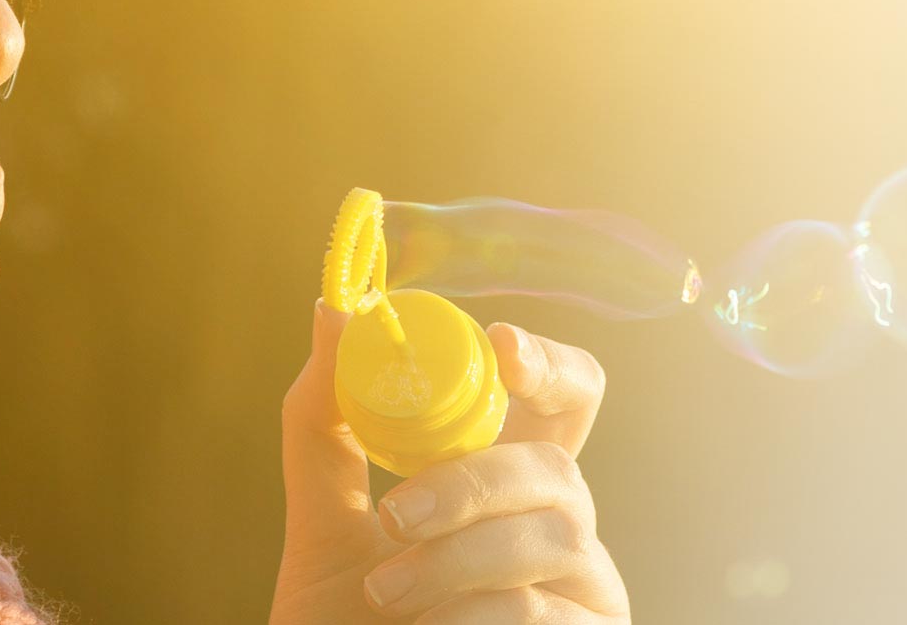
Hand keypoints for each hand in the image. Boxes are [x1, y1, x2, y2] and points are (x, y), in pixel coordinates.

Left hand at [273, 300, 630, 622]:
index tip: (497, 346)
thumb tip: (332, 313)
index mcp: (509, 482)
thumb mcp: (321, 531)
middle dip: (476, 480)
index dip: (548, 363)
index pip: (565, 397)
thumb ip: (326, 427)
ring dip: (456, 563)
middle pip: (560, 465)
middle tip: (395, 514)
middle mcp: (560, 528)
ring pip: (554, 540)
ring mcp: (586, 594)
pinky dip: (477, 620)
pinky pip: (548, 615)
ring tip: (386, 598)